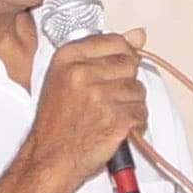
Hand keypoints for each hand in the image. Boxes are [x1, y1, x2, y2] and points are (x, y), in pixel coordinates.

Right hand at [10, 28, 156, 192]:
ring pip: (138, 90)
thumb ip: (104, 53)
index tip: (112, 72)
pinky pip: (141, 113)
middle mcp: (82, 73)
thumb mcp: (68, 78)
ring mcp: (100, 97)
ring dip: (130, 105)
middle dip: (124, 82)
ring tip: (107, 116)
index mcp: (68, 58)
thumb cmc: (57, 122)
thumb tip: (140, 35)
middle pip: (130, 64)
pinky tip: (115, 128)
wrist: (50, 158)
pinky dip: (134, 124)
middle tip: (105, 100)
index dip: (121, 58)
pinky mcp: (116, 119)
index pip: (116, 42)